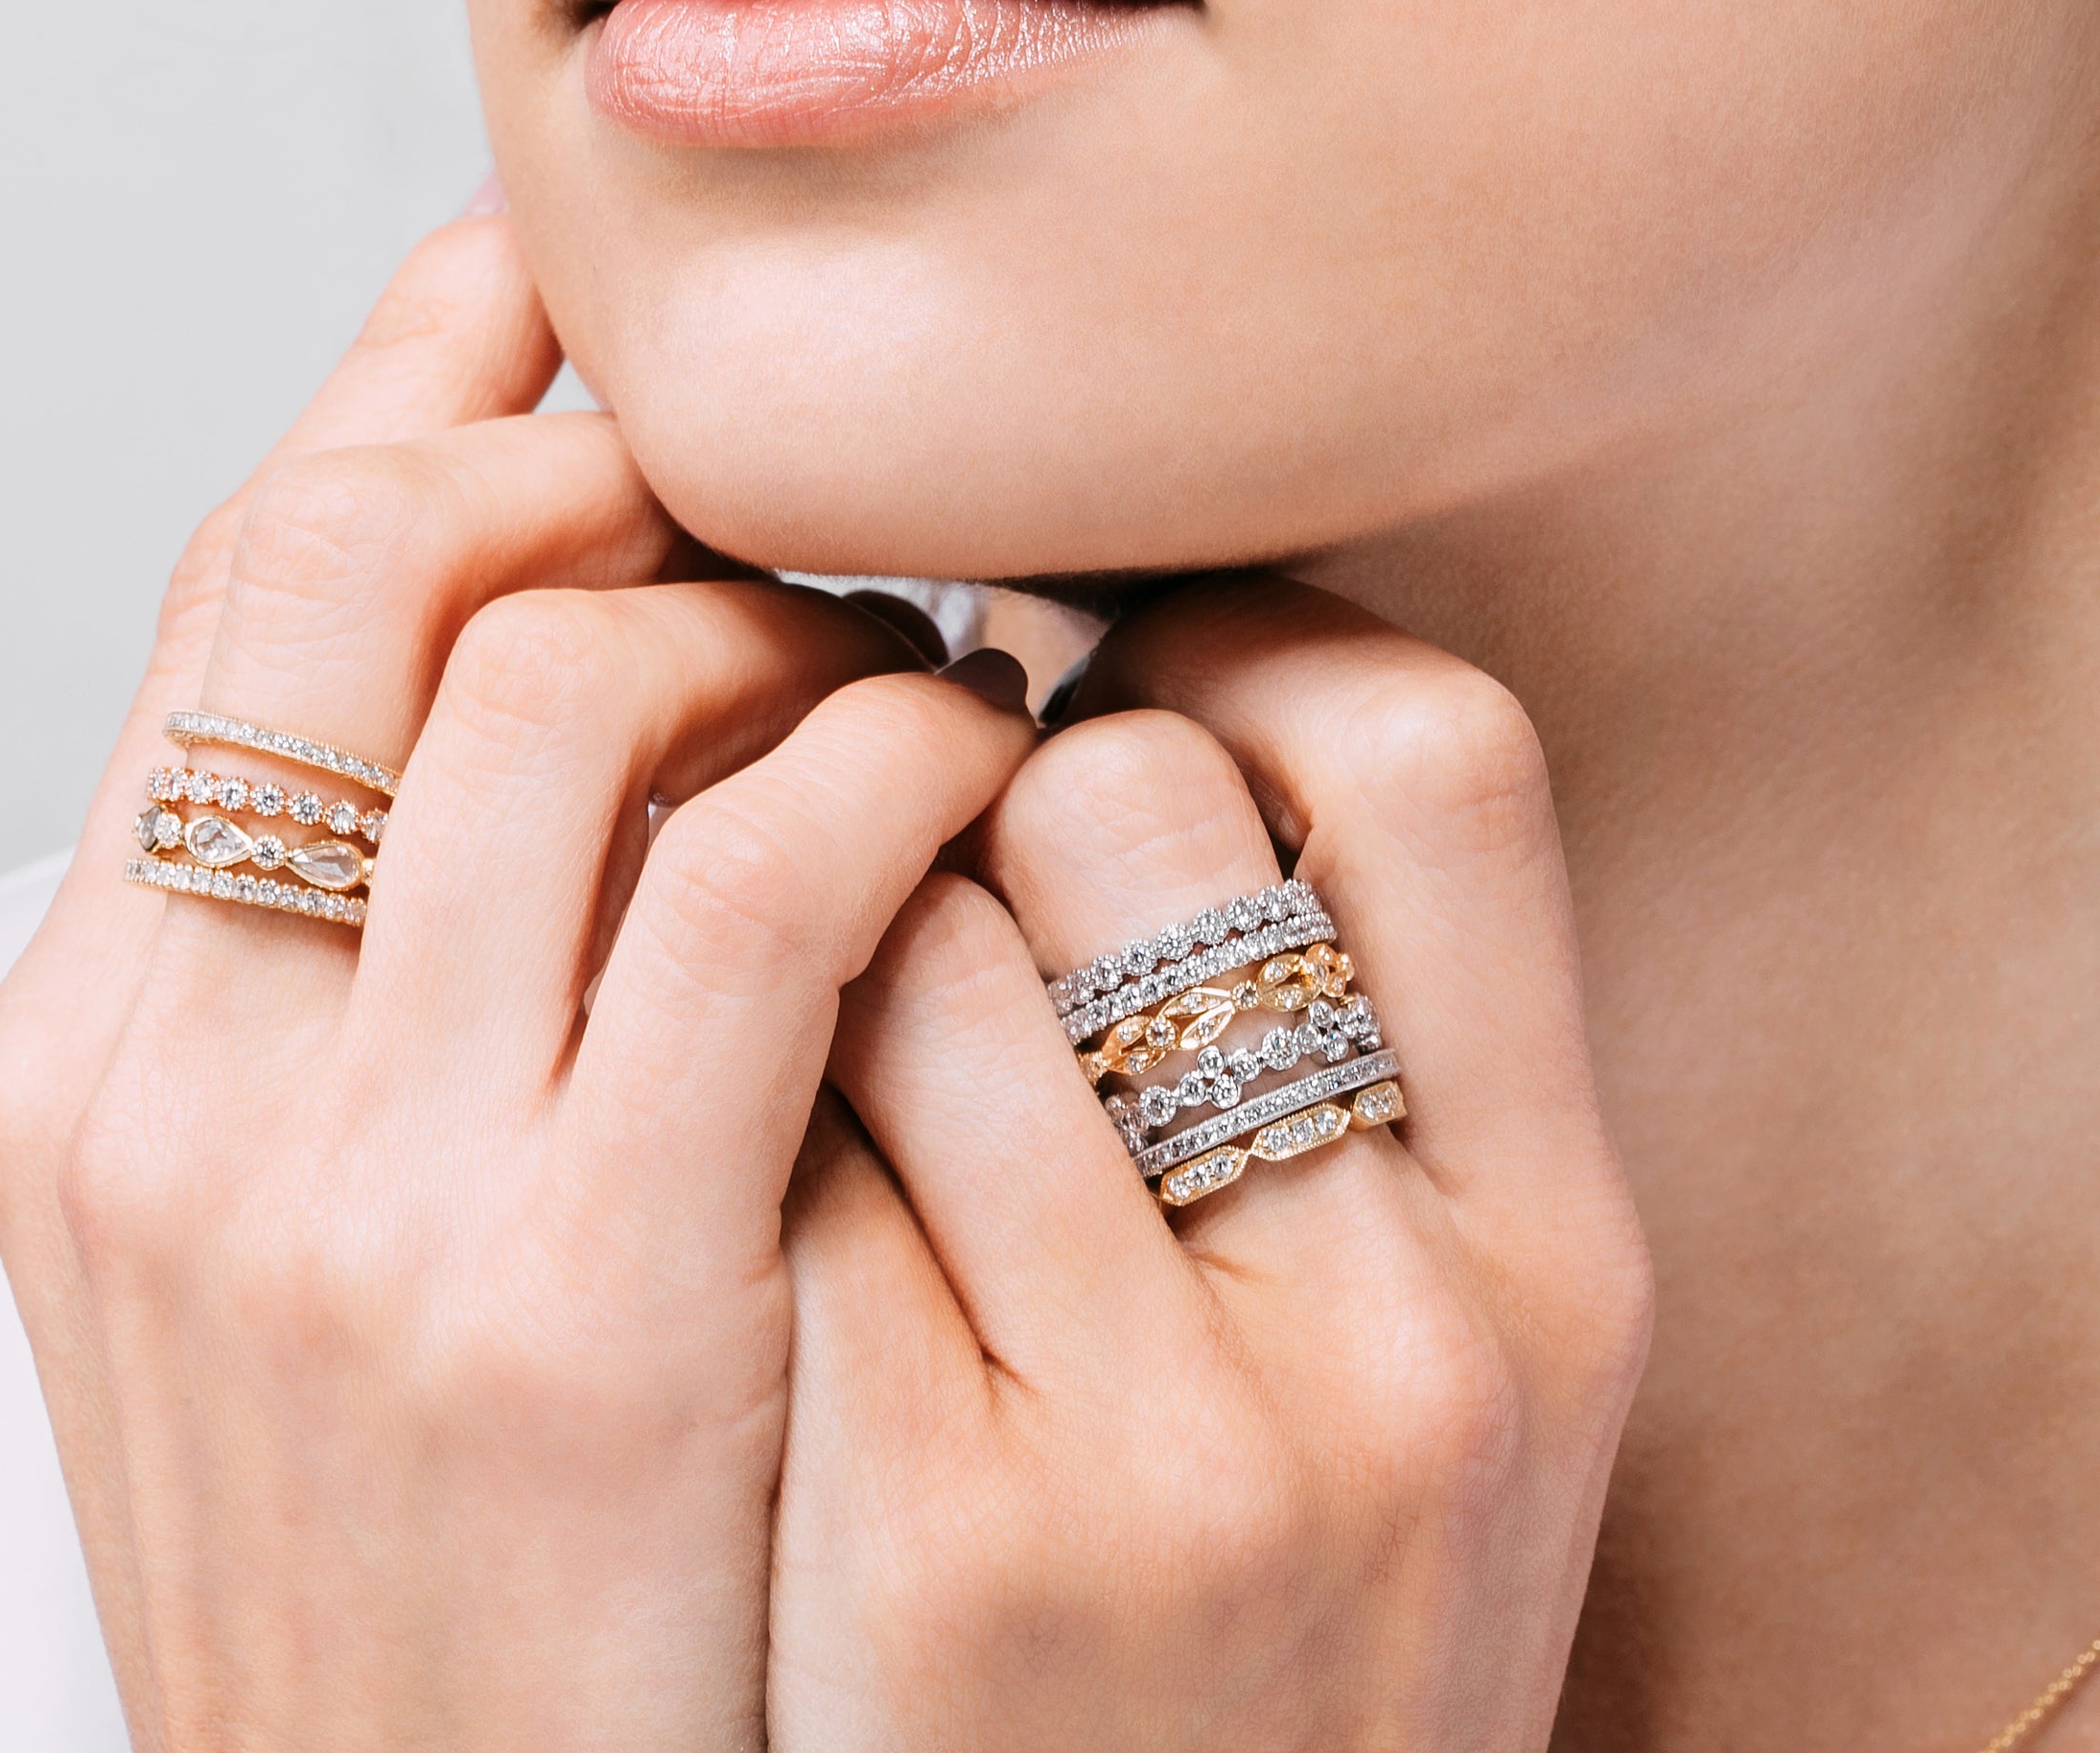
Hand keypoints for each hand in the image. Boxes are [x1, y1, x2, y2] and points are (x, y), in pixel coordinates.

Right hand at [0, 209, 1035, 1749]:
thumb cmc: (387, 1575)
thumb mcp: (247, 1275)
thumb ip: (314, 992)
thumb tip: (469, 704)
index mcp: (74, 1064)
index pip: (227, 597)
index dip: (402, 401)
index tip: (548, 304)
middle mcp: (171, 1092)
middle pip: (361, 570)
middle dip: (583, 461)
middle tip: (758, 486)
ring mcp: (355, 1198)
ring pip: (563, 683)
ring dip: (764, 603)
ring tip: (888, 651)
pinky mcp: (577, 1307)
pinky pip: (764, 882)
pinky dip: (885, 758)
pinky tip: (966, 765)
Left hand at [767, 580, 1653, 1748]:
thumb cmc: (1268, 1623)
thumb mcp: (1439, 1369)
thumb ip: (1364, 1075)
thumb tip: (1151, 707)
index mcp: (1556, 1252)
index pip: (1441, 754)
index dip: (1241, 638)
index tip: (1113, 656)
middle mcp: (1399, 1332)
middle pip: (1128, 802)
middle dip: (974, 781)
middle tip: (905, 843)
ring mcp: (1168, 1440)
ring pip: (904, 943)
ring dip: (811, 928)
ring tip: (790, 1006)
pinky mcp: (939, 1526)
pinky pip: (771, 1154)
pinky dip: (714, 1111)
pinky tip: (704, 1169)